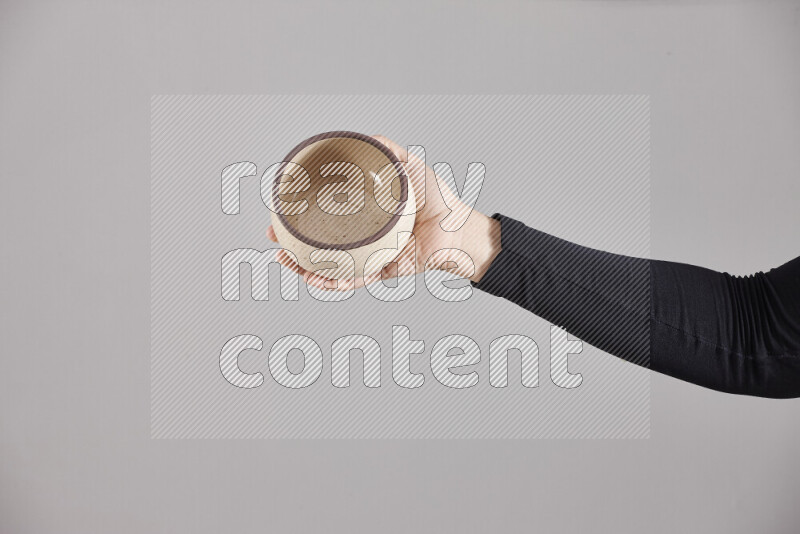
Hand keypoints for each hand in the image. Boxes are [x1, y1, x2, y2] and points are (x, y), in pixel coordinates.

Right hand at [265, 135, 500, 290]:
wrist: (460, 226)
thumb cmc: (438, 198)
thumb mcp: (408, 167)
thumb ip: (387, 151)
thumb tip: (364, 136)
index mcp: (364, 217)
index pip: (325, 218)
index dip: (300, 218)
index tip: (279, 213)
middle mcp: (364, 238)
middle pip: (321, 247)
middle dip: (293, 247)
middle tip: (275, 239)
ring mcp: (372, 257)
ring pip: (332, 269)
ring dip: (306, 270)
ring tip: (289, 262)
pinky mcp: (385, 272)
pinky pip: (357, 280)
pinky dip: (337, 283)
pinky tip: (320, 281)